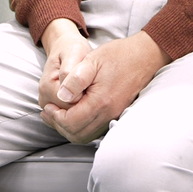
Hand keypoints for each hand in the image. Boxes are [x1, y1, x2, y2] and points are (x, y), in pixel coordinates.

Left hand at [39, 31, 170, 143]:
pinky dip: (81, 127)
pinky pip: (95, 130)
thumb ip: (75, 79)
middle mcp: (109, 114)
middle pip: (77, 134)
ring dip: (69, 128)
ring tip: (57, 115)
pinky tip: (73, 114)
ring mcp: (114, 116)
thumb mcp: (92, 60)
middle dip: (59, 126)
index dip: (55, 117)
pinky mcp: (117, 115)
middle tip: (48, 113)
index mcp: (100, 102)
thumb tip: (61, 96)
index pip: (71, 122)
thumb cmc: (118, 55)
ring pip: (86, 136)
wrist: (145, 56)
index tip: (47, 106)